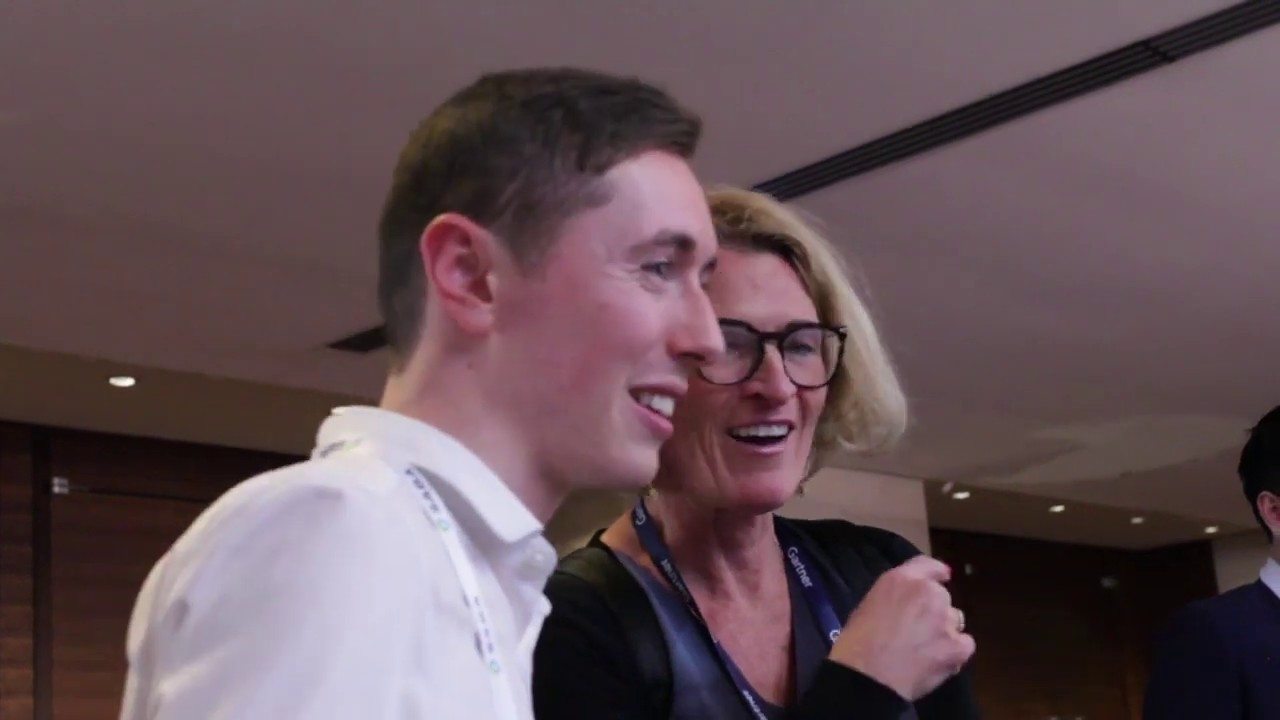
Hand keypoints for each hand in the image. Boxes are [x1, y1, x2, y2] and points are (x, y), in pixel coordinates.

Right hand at [828, 556, 974, 700]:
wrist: (869, 677)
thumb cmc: (856, 643)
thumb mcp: (869, 606)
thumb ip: (894, 598)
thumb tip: (905, 606)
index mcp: (902, 580)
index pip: (929, 565)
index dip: (937, 573)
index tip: (942, 577)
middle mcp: (930, 593)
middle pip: (942, 597)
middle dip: (934, 611)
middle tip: (917, 630)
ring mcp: (947, 619)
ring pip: (954, 620)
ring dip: (944, 631)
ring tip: (925, 650)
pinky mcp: (959, 646)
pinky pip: (964, 644)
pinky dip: (954, 652)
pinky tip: (938, 662)